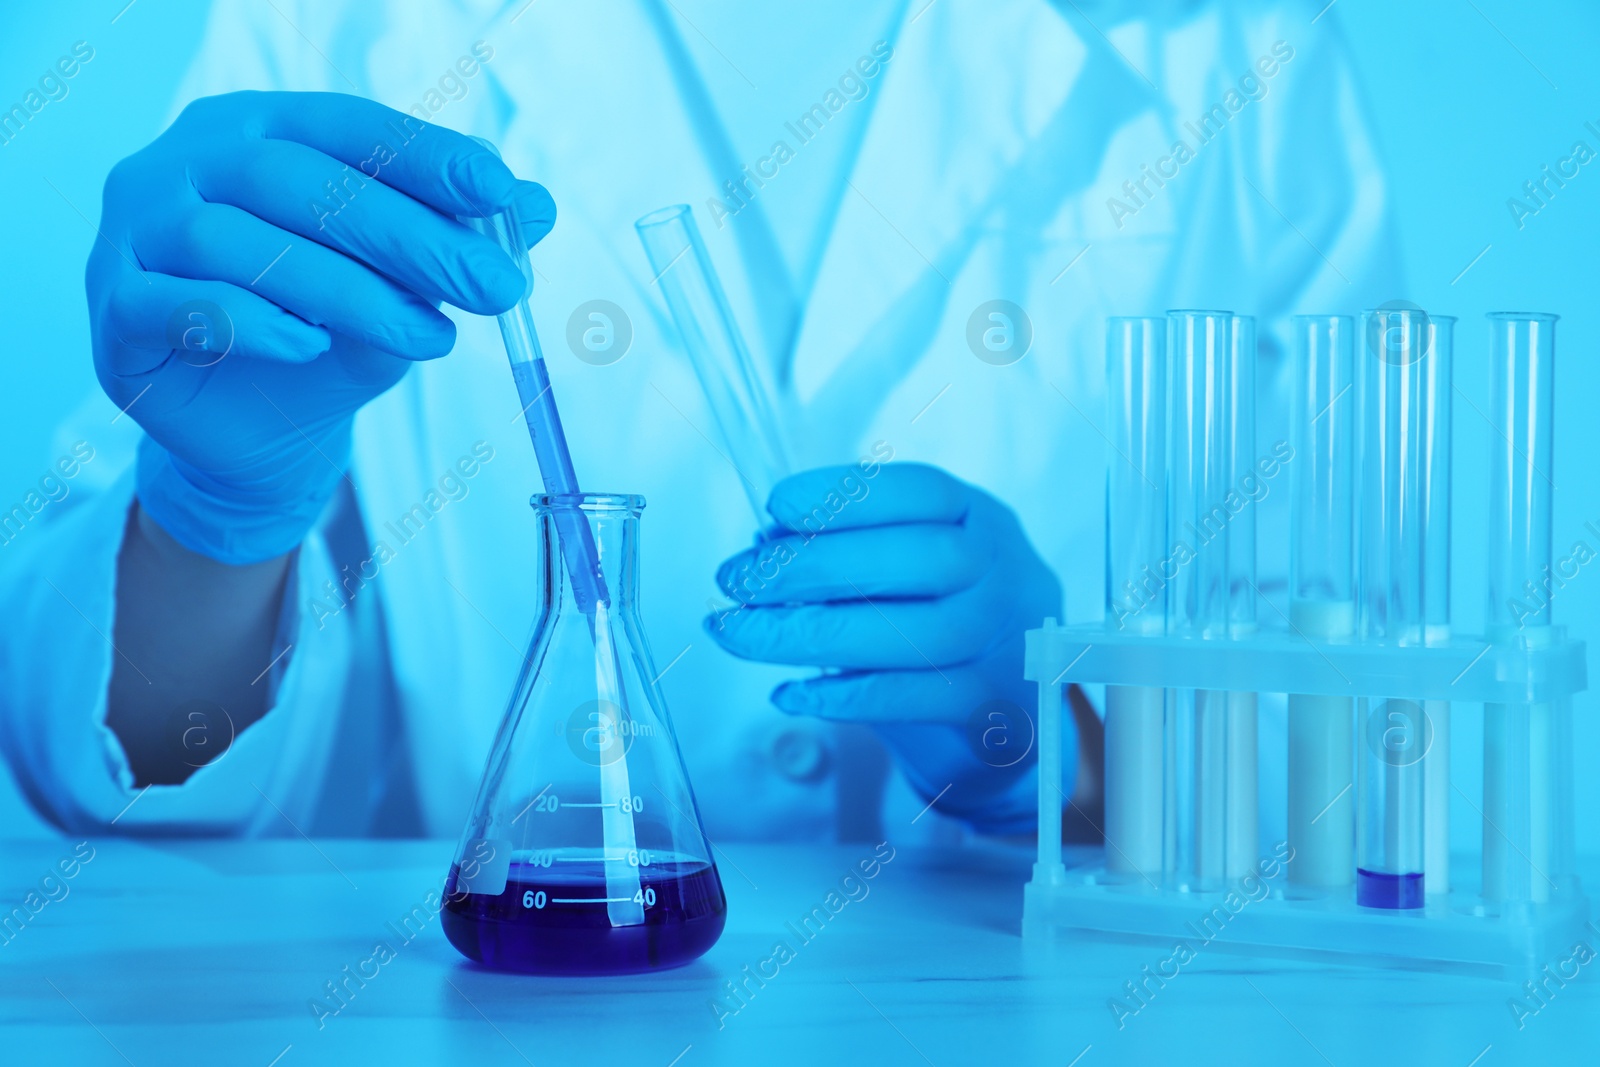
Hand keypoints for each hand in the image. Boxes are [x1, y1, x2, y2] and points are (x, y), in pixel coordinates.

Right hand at [87, 91, 554, 562]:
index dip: (427, 157)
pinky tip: (311, 347)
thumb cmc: (330, 332)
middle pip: (300, 183)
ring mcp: (139, 230)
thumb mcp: (406, 286)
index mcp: (262, 129)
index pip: (349, 127)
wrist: (260, 431)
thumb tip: (537, 206)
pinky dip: (253, 323)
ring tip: (430, 338)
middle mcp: (188, 161)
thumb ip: (457, 240)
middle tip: (493, 285)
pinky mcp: (116, 308)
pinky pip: (180, 304)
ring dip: (348, 293)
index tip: (502, 196)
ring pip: (240, 243)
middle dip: (410, 237)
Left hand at [706, 462, 1064, 829]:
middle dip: (817, 566)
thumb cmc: (946, 618)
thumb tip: (764, 545)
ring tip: (740, 635)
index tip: (774, 507)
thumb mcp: (911, 571)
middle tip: (737, 580)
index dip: (847, 494)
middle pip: (921, 560)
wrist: (1025, 705)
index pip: (922, 491)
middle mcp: (1005, 572)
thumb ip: (849, 552)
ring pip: (917, 635)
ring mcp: (1007, 641)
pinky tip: (791, 693)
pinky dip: (847, 695)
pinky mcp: (996, 707)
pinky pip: (920, 700)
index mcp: (980, 520)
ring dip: (814, 633)